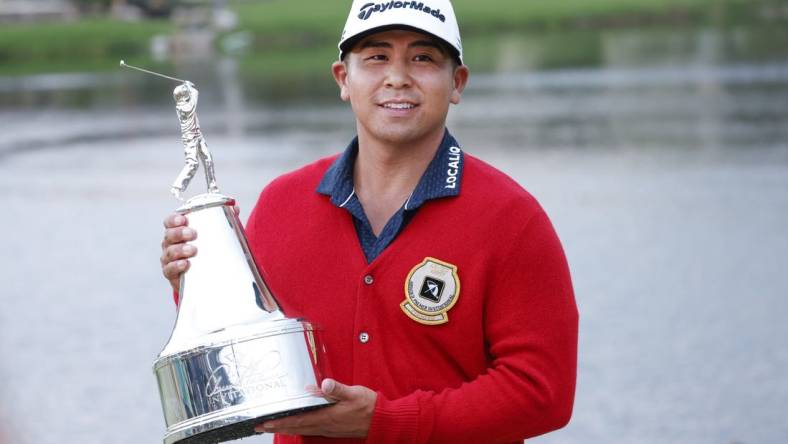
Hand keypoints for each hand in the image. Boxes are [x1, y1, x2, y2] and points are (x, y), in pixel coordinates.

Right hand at [160, 205, 239, 293]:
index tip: (183, 219)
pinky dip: (177, 266)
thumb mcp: (215, 236)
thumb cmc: (207, 250)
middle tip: (193, 234)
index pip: (170, 222)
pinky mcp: (172, 274)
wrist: (205, 275)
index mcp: (178, 231)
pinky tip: (185, 264)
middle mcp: (171, 244)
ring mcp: (169, 259)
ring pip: (169, 252)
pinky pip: (170, 270)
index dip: (174, 219)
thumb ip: (224, 221)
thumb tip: (236, 208)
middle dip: (179, 233)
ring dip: (180, 250)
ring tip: (192, 250)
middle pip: (169, 236)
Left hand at [254, 378, 376, 437]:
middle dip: (277, 426)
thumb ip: (337, 389)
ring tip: (272, 426)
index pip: (299, 420)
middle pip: (296, 428)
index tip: (265, 421)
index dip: (280, 421)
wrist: (382, 421)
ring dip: (285, 428)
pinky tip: (295, 426)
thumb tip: (323, 384)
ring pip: (302, 430)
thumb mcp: (353, 393)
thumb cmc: (368, 406)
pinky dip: (298, 428)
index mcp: (328, 416)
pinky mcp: (333, 429)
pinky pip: (310, 430)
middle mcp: (325, 425)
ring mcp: (329, 429)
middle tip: (259, 425)